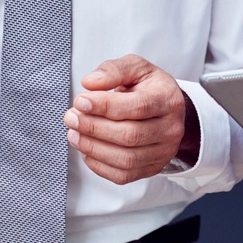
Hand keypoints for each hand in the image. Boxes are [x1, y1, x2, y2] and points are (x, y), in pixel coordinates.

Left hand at [67, 54, 195, 183]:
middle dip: (94, 128)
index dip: (105, 106)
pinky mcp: (152, 168)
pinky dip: (99, 165)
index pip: (137, 107)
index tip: (80, 101)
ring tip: (74, 134)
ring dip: (93, 148)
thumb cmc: (148, 87)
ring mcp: (164, 152)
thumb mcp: (135, 68)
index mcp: (168, 100)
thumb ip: (113, 70)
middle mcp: (171, 129)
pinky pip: (123, 175)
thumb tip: (90, 83)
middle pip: (130, 135)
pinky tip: (87, 150)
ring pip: (126, 159)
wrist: (166, 109)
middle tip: (71, 118)